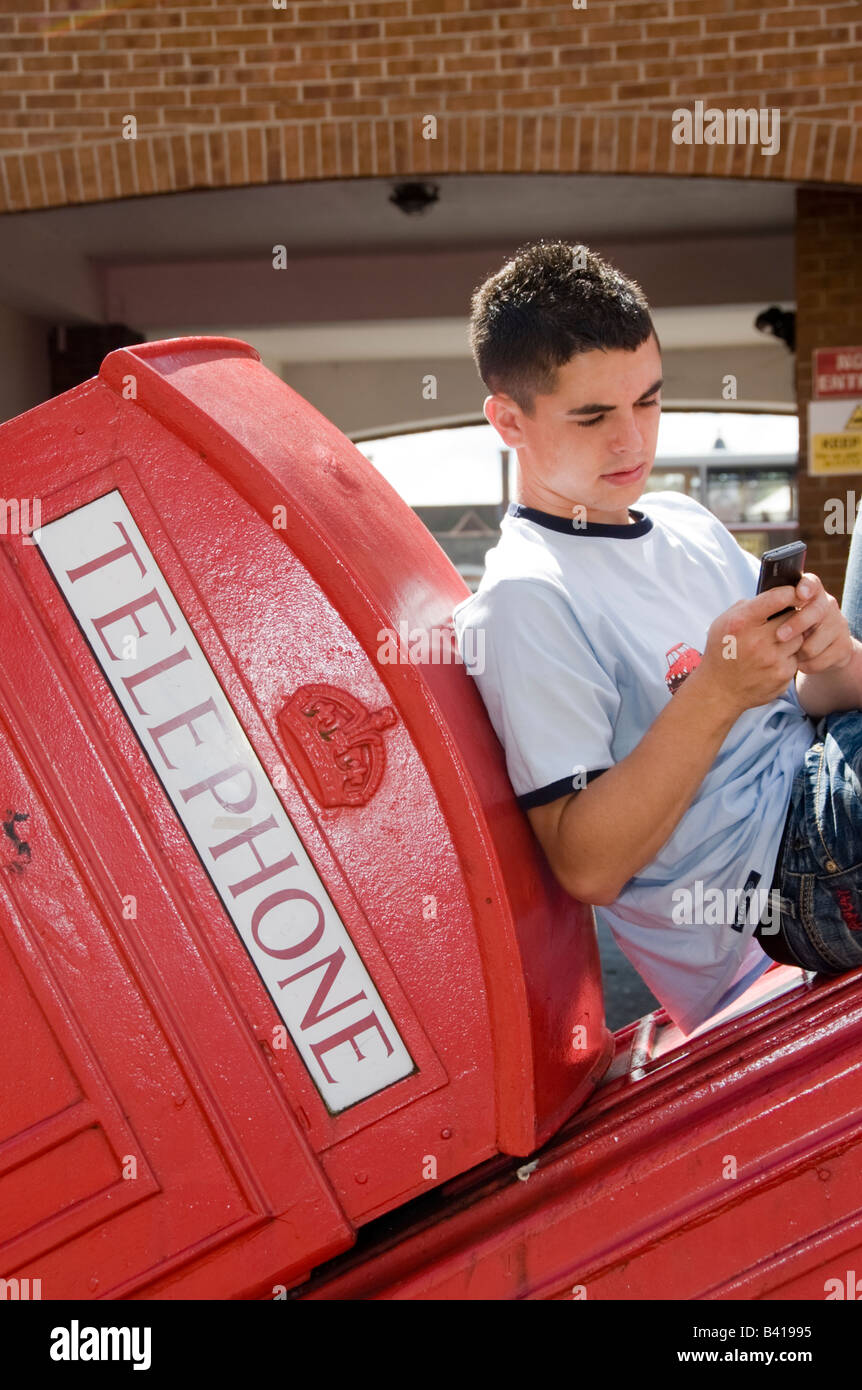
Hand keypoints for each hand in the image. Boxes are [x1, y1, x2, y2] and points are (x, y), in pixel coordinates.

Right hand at [695, 586, 805, 716]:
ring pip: (799, 637)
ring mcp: (772, 660)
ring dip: (793, 637)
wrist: (719, 691)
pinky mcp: (783, 676)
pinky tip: (774, 660)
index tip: (793, 593)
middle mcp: (758, 641)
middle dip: (791, 615)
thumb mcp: (722, 623)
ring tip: (776, 642)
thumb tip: (773, 594)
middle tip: (784, 619)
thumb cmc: (722, 652)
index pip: (778, 598)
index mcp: (741, 623)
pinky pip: (796, 657)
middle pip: (794, 616)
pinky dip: (789, 656)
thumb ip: (746, 606)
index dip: (790, 592)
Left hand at [773, 572, 853, 674]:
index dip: (806, 587)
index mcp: (809, 592)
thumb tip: (749, 606)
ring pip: (815, 640)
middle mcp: (827, 604)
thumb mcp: (775, 614)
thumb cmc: (783, 628)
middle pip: (816, 611)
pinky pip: (821, 659)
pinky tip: (798, 662)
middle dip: (796, 624)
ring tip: (784, 654)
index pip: (811, 583)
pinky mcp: (842, 646)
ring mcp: (838, 625)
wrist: (815, 652)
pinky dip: (806, 664)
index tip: (799, 594)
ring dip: (797, 651)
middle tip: (779, 636)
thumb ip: (766, 607)